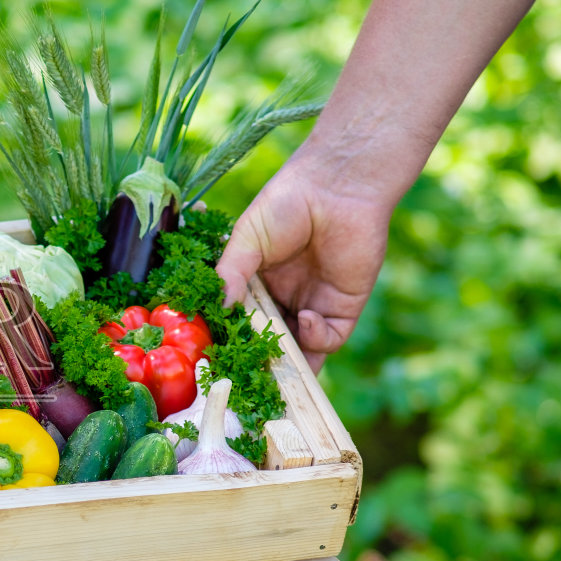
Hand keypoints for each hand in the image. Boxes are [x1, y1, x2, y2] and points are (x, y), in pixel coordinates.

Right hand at [215, 158, 393, 370]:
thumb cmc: (285, 203)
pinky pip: (329, 338)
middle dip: (260, 363)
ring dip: (289, 363)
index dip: (233, 342)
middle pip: (272, 345)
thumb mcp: (246, 238)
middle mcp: (286, 301)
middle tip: (245, 374)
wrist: (335, 186)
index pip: (243, 325)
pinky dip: (316, 338)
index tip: (217, 357)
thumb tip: (217, 310)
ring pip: (301, 351)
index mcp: (258, 286)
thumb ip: (231, 274)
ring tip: (274, 365)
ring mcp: (315, 306)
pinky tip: (307, 318)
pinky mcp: (344, 308)